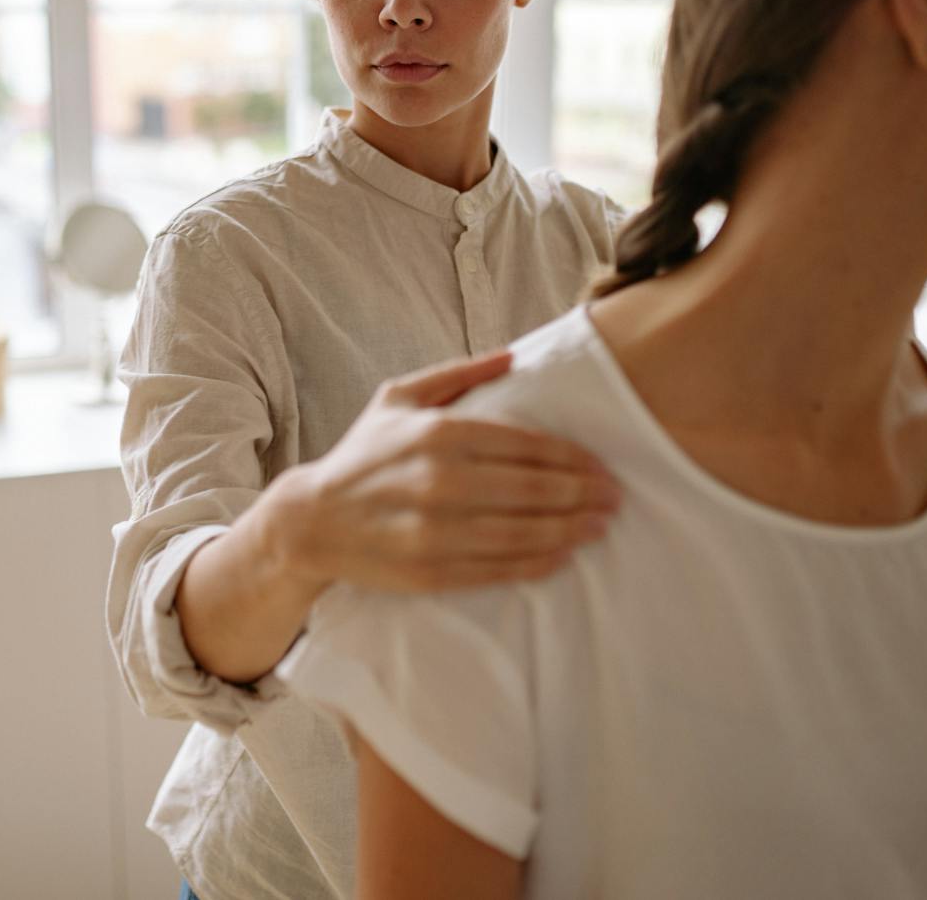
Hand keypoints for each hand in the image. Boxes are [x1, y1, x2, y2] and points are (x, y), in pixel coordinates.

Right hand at [275, 348, 619, 593]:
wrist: (312, 520)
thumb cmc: (363, 455)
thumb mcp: (399, 397)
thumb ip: (459, 374)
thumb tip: (515, 355)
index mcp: (438, 434)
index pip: (526, 445)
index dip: (573, 459)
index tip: (602, 466)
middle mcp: (439, 481)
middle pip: (533, 489)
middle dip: (582, 494)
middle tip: (614, 498)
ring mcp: (434, 531)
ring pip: (522, 532)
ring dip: (569, 530)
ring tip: (598, 527)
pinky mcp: (429, 571)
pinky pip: (497, 569)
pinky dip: (536, 563)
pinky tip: (561, 555)